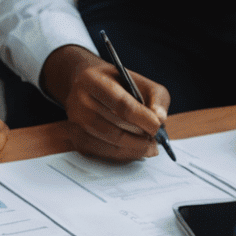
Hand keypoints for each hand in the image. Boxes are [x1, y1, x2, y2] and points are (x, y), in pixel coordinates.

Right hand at [43, 45, 169, 162]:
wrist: (90, 85)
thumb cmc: (119, 84)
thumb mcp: (142, 82)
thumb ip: (157, 98)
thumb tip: (160, 120)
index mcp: (93, 80)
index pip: (121, 104)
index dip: (142, 119)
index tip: (157, 127)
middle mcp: (79, 100)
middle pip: (114, 128)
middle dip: (139, 139)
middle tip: (155, 141)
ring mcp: (75, 121)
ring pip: (108, 143)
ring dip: (133, 149)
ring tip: (149, 147)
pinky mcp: (76, 137)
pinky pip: (102, 152)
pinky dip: (122, 155)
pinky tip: (134, 150)